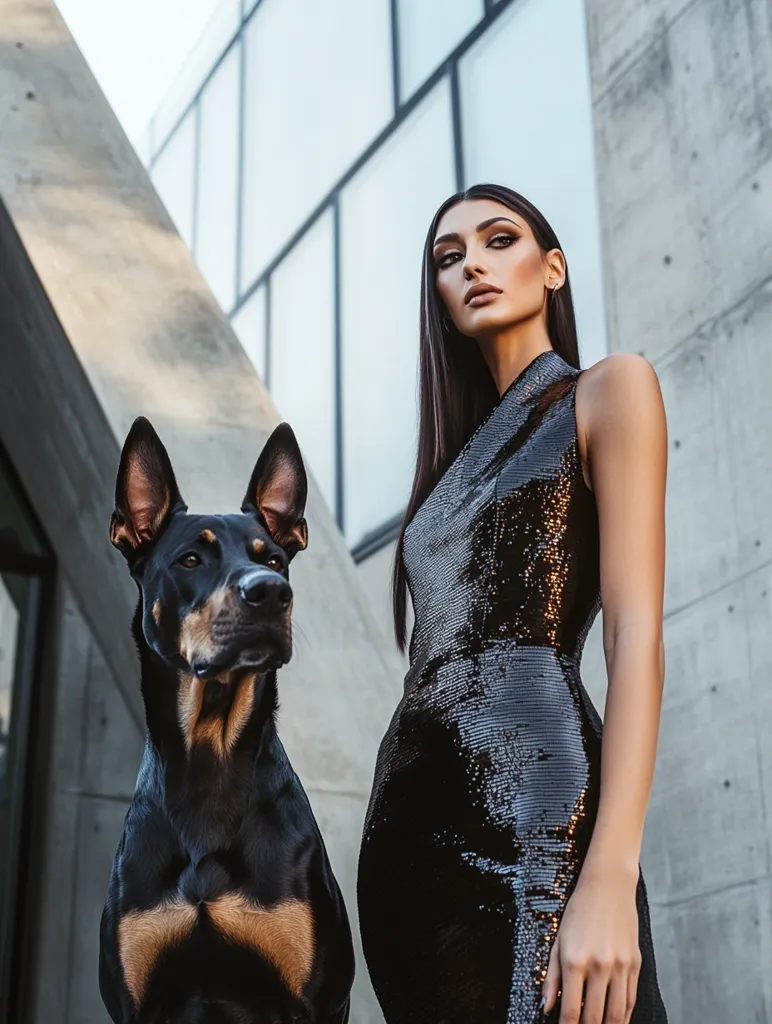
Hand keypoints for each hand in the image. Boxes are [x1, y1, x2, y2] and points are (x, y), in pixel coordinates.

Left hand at [541, 861, 641, 1023]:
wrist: (608, 886)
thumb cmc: (579, 911)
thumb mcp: (558, 940)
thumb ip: (551, 977)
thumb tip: (547, 1007)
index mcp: (575, 961)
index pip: (571, 1010)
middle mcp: (599, 966)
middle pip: (594, 1016)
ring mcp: (620, 966)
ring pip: (616, 1014)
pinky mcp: (635, 964)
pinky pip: (630, 999)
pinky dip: (623, 1016)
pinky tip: (616, 1021)